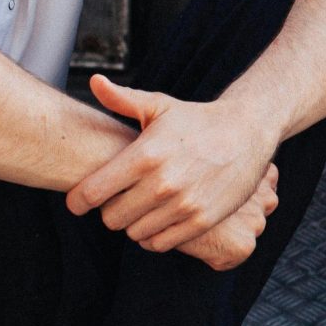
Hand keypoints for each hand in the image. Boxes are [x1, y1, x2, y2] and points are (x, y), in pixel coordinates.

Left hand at [67, 75, 280, 252]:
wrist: (247, 132)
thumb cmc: (197, 120)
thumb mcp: (160, 105)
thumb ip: (122, 99)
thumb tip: (94, 81)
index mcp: (145, 155)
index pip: (92, 192)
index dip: (79, 200)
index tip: (79, 200)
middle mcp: (162, 183)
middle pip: (111, 218)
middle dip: (110, 210)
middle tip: (119, 199)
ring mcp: (183, 204)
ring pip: (135, 233)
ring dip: (134, 223)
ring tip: (141, 207)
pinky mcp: (202, 220)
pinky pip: (161, 243)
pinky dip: (154, 236)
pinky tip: (158, 219)